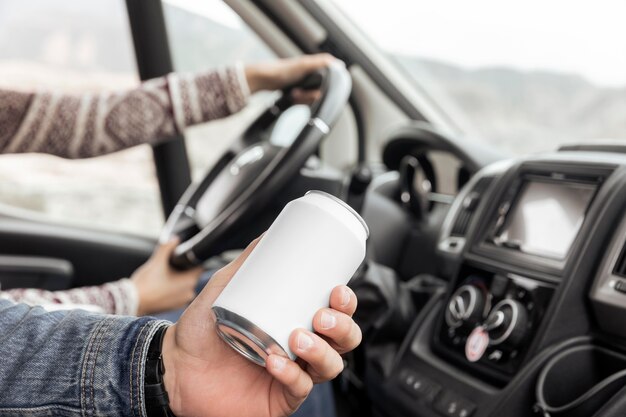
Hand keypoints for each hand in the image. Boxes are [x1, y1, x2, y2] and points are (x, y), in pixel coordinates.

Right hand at [131, 238, 201, 315]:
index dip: (193, 259)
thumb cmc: (145, 282)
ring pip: (185, 284)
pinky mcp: (174, 306)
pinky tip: (163, 283)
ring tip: (166, 273)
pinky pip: (178, 293)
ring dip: (178, 278)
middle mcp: (189, 293)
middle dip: (184, 268)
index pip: (200, 266)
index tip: (185, 255)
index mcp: (189, 281)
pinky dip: (173, 288)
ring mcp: (182, 301)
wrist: (132, 301)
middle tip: (172, 263)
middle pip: (192, 275)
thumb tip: (175, 238)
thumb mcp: (157, 261)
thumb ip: (167, 247)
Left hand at [161, 236, 361, 416]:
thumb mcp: (225, 288)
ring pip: (330, 366)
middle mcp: (300, 348)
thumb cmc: (202, 330)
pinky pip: (299, 389)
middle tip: (322, 315)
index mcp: (296, 320)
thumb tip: (267, 235)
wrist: (174, 366)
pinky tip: (275, 363)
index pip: (336, 312)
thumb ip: (246, 262)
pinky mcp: (280, 398)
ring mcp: (292, 374)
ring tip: (298, 338)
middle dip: (343, 327)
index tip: (338, 289)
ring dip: (321, 351)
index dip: (346, 303)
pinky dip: (292, 375)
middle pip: (343, 340)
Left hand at [245, 53, 337, 102]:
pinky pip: (304, 101)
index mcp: (316, 67)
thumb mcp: (304, 65)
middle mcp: (312, 75)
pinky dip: (299, 101)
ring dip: (303, 99)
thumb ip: (322, 63)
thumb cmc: (282, 69)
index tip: (316, 91)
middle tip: (299, 91)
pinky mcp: (299, 91)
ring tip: (294, 93)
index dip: (325, 89)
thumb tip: (339, 64)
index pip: (330, 82)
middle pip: (321, 92)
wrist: (264, 79)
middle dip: (309, 95)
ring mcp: (305, 84)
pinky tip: (292, 97)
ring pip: (312, 99)